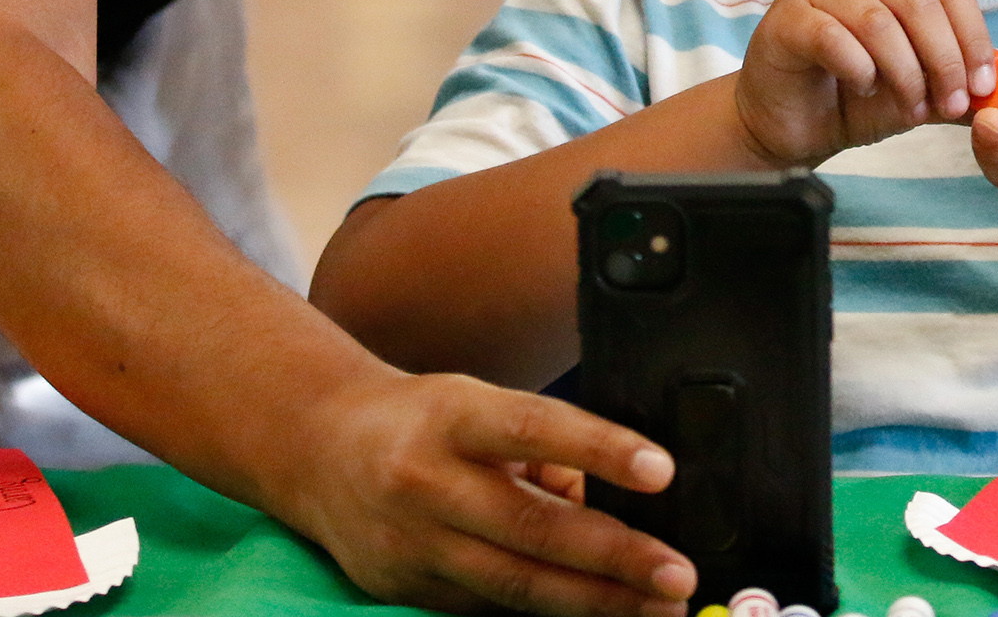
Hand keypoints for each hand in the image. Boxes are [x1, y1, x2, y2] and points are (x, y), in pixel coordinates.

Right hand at [274, 369, 694, 616]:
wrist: (320, 450)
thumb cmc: (422, 420)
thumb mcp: (479, 402)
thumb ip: (543, 448)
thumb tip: (606, 500)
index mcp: (453, 417)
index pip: (535, 428)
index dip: (601, 449)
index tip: (662, 471)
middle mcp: (427, 481)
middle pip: (532, 527)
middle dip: (616, 557)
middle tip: (677, 575)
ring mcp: (413, 544)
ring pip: (516, 584)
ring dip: (595, 602)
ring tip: (656, 608)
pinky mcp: (406, 589)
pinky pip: (490, 606)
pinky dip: (547, 612)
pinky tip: (596, 613)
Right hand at [737, 0, 996, 165]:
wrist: (790, 124)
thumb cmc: (853, 97)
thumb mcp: (917, 91)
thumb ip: (955, 84)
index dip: (973, 37)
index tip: (982, 85)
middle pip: (918, 2)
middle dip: (945, 59)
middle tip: (951, 103)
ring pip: (878, 20)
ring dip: (905, 72)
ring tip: (911, 108)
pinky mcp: (786, 19)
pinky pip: (833, 37)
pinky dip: (859, 69)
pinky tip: (862, 88)